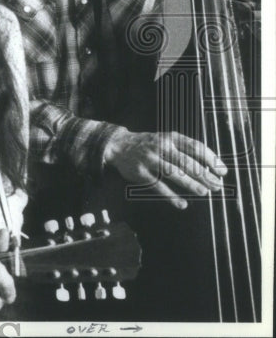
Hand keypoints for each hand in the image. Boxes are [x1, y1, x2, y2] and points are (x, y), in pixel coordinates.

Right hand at [103, 128, 227, 208]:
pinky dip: (171, 196)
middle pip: (187, 162)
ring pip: (174, 173)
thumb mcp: (166, 140)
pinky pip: (158, 186)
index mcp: (170, 138)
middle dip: (204, 175)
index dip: (211, 160)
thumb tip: (209, 168)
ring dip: (191, 184)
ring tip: (204, 192)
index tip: (222, 171)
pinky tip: (182, 204)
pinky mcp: (141, 172)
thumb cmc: (148, 144)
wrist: (119, 145)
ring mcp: (150, 159)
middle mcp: (161, 147)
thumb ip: (184, 149)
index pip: (196, 147)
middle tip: (217, 186)